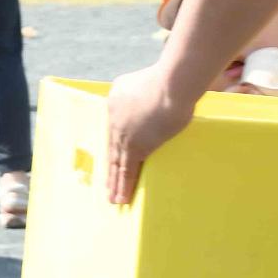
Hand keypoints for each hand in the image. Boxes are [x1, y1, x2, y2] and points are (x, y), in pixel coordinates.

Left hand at [105, 66, 194, 205]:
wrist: (171, 85)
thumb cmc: (168, 79)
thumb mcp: (146, 79)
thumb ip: (142, 92)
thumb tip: (149, 103)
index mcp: (115, 100)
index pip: (114, 127)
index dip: (113, 143)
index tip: (112, 154)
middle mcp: (114, 118)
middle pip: (111, 147)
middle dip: (110, 166)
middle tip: (107, 185)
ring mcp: (123, 134)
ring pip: (116, 162)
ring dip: (114, 182)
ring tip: (113, 198)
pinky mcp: (137, 147)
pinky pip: (126, 170)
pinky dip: (123, 185)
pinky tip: (120, 198)